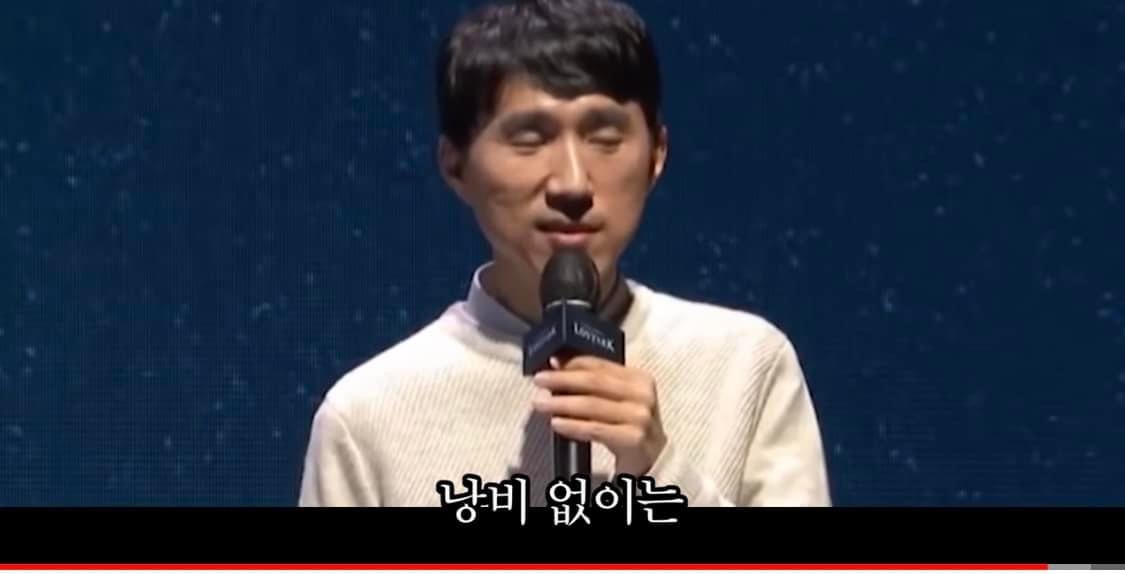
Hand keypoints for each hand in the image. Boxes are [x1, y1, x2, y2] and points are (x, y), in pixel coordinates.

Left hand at [531, 355, 666, 475]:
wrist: (653, 458)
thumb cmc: (629, 424)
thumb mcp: (619, 399)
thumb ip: (595, 382)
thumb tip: (558, 365)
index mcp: (639, 378)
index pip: (600, 365)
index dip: (573, 362)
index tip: (550, 363)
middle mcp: (642, 394)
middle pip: (593, 382)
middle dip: (562, 380)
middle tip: (539, 380)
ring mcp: (640, 417)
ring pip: (591, 405)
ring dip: (561, 403)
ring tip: (540, 403)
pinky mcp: (633, 439)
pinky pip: (594, 429)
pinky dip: (572, 425)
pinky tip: (556, 423)